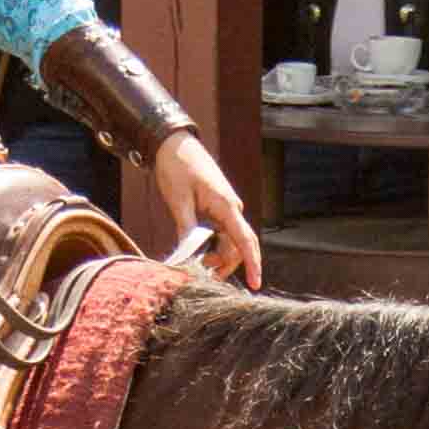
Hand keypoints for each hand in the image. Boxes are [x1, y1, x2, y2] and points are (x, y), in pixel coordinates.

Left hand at [141, 135, 261, 283]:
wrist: (173, 144)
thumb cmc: (177, 167)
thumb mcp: (178, 201)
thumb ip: (186, 229)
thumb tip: (188, 256)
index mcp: (226, 205)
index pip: (245, 240)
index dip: (253, 264)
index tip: (255, 284)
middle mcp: (231, 209)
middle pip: (238, 247)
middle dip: (224, 264)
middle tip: (200, 271)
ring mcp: (225, 209)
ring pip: (228, 242)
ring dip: (215, 256)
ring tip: (193, 260)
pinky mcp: (217, 209)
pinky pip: (220, 234)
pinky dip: (210, 245)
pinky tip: (196, 250)